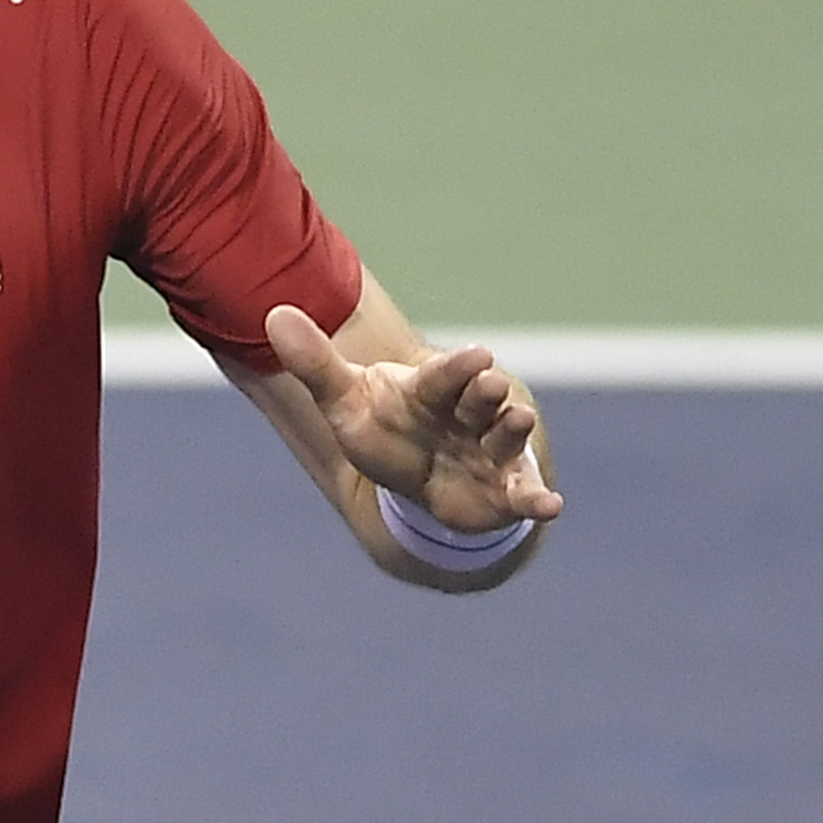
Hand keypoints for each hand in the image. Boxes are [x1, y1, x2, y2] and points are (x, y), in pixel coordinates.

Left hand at [265, 304, 563, 532]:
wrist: (415, 476)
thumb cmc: (384, 429)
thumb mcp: (344, 401)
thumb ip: (315, 363)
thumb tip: (272, 314)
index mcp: (432, 388)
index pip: (444, 374)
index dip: (457, 367)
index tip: (475, 354)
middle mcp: (467, 413)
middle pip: (479, 398)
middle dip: (484, 391)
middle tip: (488, 383)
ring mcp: (489, 450)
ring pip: (504, 435)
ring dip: (512, 428)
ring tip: (520, 419)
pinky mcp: (504, 489)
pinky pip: (522, 494)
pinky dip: (536, 500)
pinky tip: (551, 508)